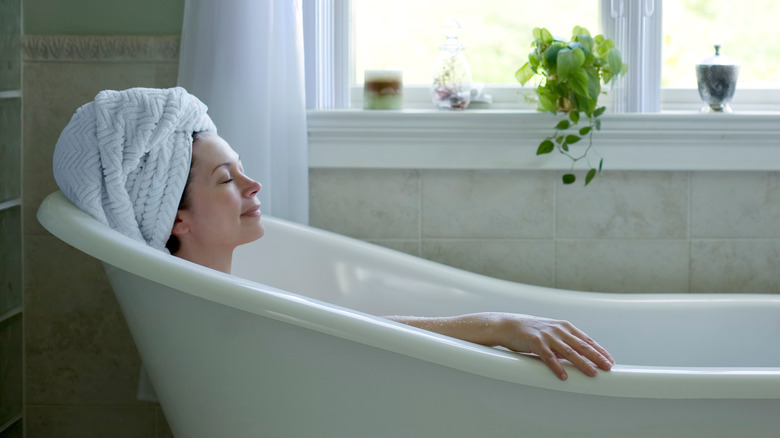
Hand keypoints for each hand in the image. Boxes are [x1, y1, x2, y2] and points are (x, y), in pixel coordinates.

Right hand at [485, 313, 614, 380]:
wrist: (507, 325)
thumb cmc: (529, 330)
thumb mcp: (550, 333)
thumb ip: (563, 342)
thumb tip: (576, 356)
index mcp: (563, 327)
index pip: (586, 340)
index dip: (599, 350)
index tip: (609, 360)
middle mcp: (558, 330)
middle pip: (581, 345)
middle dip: (597, 357)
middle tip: (608, 367)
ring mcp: (547, 336)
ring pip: (569, 352)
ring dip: (582, 364)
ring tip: (593, 374)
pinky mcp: (535, 342)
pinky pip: (548, 357)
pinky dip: (557, 367)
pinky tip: (564, 376)